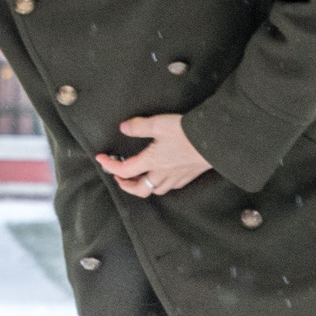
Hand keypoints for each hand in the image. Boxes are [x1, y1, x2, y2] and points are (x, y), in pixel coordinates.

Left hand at [95, 114, 211, 198]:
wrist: (215, 141)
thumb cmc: (187, 133)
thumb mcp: (159, 124)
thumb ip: (139, 126)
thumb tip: (123, 128)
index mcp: (152, 161)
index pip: (125, 170)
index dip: (109, 166)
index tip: (100, 159)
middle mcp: (162, 173)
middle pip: (140, 189)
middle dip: (126, 185)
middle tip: (119, 178)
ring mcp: (177, 177)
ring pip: (156, 190)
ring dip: (144, 187)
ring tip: (138, 179)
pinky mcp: (189, 176)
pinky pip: (171, 186)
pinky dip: (162, 185)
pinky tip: (163, 177)